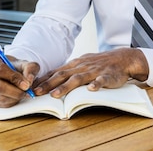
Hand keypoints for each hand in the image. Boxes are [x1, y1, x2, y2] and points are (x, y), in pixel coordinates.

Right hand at [0, 54, 39, 107]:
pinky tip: (16, 96)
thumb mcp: (24, 63)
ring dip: (14, 97)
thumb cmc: (14, 67)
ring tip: (22, 93)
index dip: (14, 78)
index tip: (26, 84)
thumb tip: (29, 80)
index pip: (0, 70)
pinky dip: (11, 102)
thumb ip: (30, 68)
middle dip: (15, 91)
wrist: (9, 72)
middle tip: (27, 92)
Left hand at [33, 48, 148, 97]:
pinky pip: (101, 80)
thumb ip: (68, 71)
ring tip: (55, 94)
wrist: (122, 58)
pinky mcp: (107, 76)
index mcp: (75, 65)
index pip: (56, 72)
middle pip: (63, 75)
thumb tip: (51, 78)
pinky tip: (91, 89)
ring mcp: (94, 71)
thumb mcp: (82, 64)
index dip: (43, 79)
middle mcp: (82, 67)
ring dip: (66, 87)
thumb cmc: (100, 63)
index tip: (31, 87)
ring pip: (78, 79)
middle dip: (48, 84)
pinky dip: (96, 85)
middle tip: (36, 92)